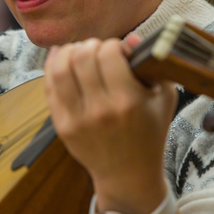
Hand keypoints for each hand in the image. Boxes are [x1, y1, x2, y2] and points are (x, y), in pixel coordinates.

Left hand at [44, 35, 176, 213]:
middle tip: (99, 52)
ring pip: (61, 68)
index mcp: (128, 102)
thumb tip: (131, 38)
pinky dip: (53, 66)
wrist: (128, 175)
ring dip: (71, 52)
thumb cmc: (150, 133)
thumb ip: (153, 65)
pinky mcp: (62, 126)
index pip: (109, 53)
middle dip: (91, 45)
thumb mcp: (164, 99)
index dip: (114, 44)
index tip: (120, 52)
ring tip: (80, 53)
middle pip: (83, 56)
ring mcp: (77, 119)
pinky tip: (62, 58)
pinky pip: (50, 87)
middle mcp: (100, 110)